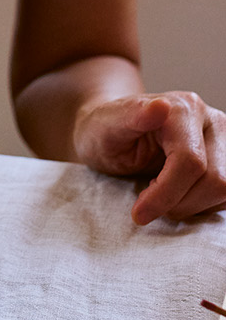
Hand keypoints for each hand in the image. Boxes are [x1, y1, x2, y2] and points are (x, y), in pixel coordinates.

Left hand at [72, 91, 225, 224]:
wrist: (113, 132)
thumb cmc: (105, 129)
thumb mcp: (106, 124)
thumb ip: (131, 115)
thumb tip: (160, 106)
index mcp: (183, 108)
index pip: (190, 161)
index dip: (166, 194)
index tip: (139, 213)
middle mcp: (212, 121)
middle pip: (215, 180)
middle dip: (178, 202)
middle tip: (146, 201)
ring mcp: (224, 142)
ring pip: (224, 191)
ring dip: (190, 205)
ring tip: (160, 194)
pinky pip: (225, 198)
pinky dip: (200, 205)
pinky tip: (176, 193)